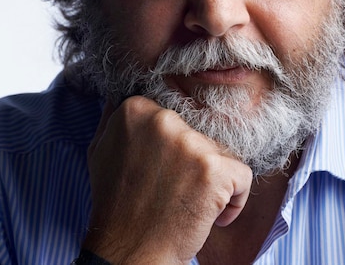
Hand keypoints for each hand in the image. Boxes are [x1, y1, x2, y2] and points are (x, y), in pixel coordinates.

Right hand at [82, 96, 252, 263]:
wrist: (129, 251)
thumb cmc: (117, 205)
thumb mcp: (101, 150)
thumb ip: (116, 119)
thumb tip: (126, 95)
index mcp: (136, 109)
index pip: (177, 116)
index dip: (174, 149)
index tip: (161, 172)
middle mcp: (163, 119)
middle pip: (201, 134)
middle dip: (193, 164)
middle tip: (173, 191)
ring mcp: (190, 143)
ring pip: (222, 153)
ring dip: (212, 181)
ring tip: (188, 203)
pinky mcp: (214, 169)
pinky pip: (243, 176)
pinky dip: (235, 200)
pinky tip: (212, 216)